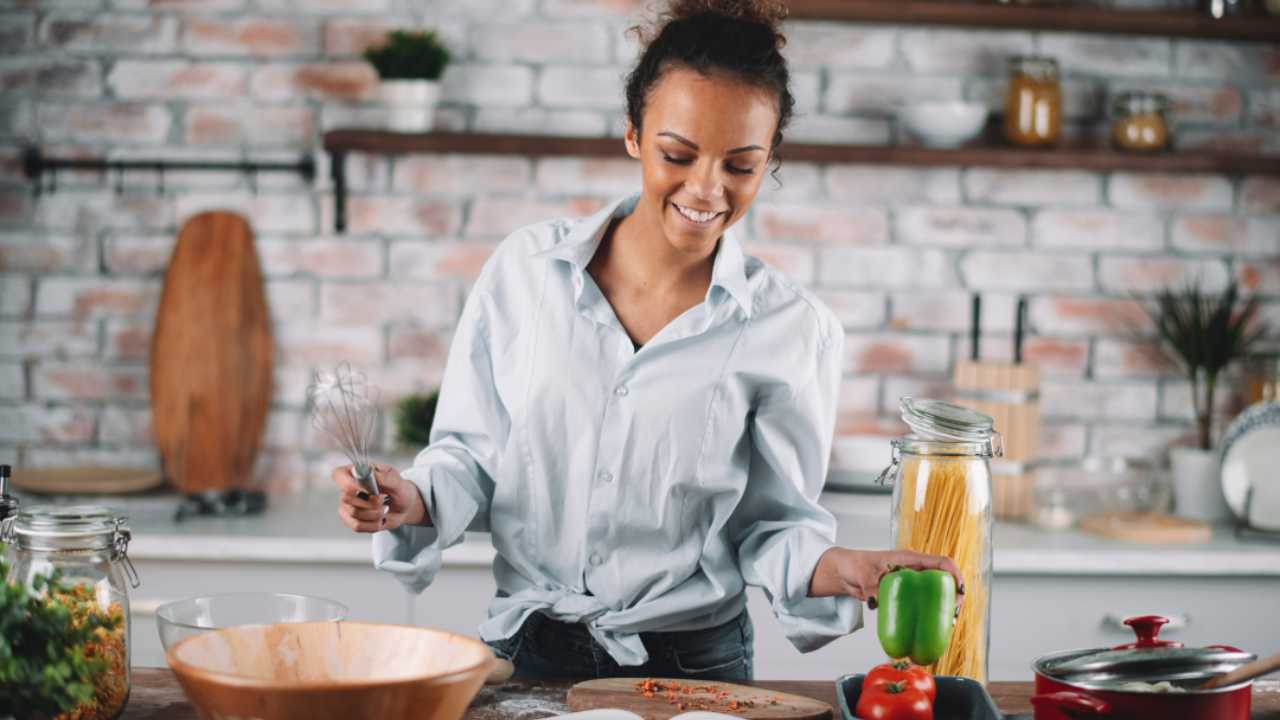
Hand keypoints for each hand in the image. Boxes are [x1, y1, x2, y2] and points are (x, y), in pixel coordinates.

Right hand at [331, 462, 428, 532]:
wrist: (404, 507)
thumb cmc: (399, 489)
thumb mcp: (398, 481)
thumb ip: (385, 477)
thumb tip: (371, 474)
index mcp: (356, 472)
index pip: (338, 475)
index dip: (347, 484)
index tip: (366, 490)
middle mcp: (347, 488)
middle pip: (346, 498)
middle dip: (370, 502)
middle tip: (383, 500)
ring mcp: (347, 505)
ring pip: (354, 513)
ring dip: (375, 514)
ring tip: (384, 509)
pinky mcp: (350, 520)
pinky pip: (357, 526)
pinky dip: (373, 525)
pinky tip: (380, 519)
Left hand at [808, 547, 964, 610]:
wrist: (844, 572)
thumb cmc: (854, 565)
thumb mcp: (863, 575)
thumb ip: (871, 585)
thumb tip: (877, 600)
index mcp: (909, 559)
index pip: (941, 562)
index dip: (955, 575)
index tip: (960, 592)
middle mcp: (914, 570)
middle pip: (943, 580)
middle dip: (954, 596)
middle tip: (952, 616)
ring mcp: (911, 582)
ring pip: (935, 593)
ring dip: (944, 607)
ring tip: (946, 625)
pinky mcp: (905, 594)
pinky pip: (922, 602)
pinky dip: (929, 614)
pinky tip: (930, 629)